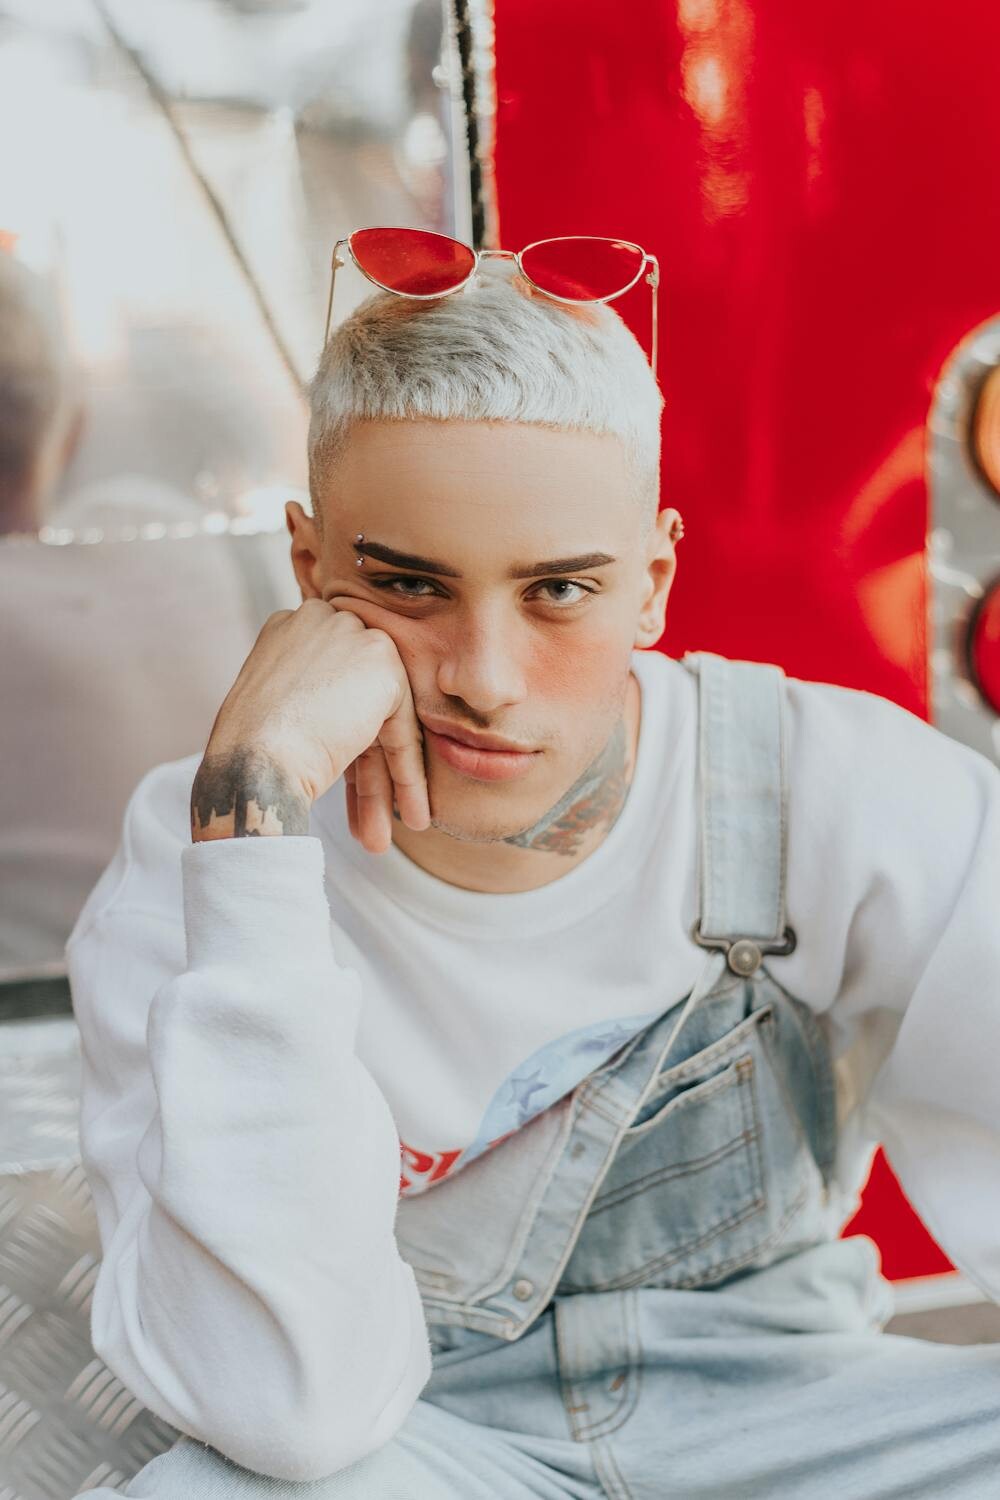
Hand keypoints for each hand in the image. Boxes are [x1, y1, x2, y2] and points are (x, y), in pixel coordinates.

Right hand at [192, 599, 429, 851]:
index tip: (344, 784)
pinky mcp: (382, 663)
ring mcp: (352, 636)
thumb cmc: (244, 754)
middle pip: (358, 703)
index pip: (331, 686)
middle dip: (365, 768)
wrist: (253, 764)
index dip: (340, 740)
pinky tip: (412, 813)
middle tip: (368, 820)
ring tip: (382, 835)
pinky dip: (406, 774)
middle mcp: (321, 621)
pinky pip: (401, 727)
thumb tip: (339, 732)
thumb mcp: (269, 712)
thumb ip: (307, 703)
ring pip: (381, 719)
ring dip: (385, 782)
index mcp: (288, 629)